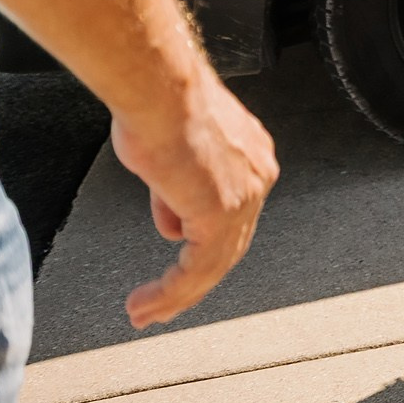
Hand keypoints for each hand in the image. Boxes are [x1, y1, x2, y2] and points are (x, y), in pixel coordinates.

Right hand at [109, 69, 278, 327]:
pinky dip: (173, 291)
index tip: (178, 263)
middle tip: (161, 304)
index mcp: (250, 157)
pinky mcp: (222, 213)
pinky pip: (199, 267)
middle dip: (192, 279)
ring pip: (215, 262)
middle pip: (229, 243)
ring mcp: (245, 195)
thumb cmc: (158, 103)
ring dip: (177, 294)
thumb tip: (173, 221)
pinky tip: (151, 303)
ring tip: (146, 312)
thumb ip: (176, 191)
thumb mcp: (169, 153)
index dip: (202, 242)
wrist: (159, 90)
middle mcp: (257, 176)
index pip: (232, 212)